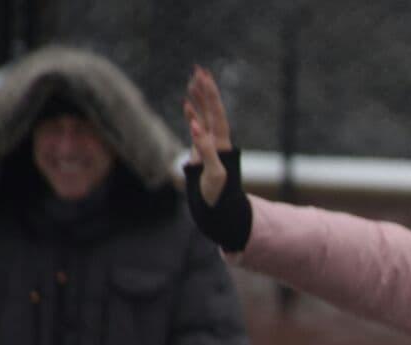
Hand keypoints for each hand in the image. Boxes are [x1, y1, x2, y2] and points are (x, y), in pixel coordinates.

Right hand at [184, 65, 232, 206]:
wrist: (219, 209)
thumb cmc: (218, 194)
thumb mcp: (214, 174)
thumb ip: (206, 150)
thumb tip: (197, 127)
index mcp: (222, 145)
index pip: (217, 114)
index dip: (210, 96)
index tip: (203, 78)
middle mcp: (218, 142)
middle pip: (212, 110)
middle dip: (206, 90)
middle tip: (199, 69)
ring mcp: (210, 145)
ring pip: (205, 116)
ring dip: (200, 99)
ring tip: (194, 80)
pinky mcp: (202, 150)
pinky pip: (198, 127)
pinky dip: (193, 115)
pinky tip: (188, 104)